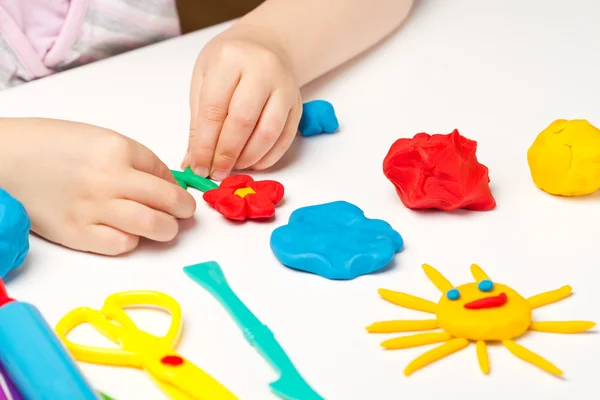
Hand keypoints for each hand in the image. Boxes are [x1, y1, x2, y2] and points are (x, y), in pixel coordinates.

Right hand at [0, 118, 195, 254]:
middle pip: (167, 201)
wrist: (2, 160)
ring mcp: (94, 208)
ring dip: (167, 229)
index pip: (165, 173)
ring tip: (165, 228)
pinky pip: (121, 244)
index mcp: (117, 148)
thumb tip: (164, 183)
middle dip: (183, 210)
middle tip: (183, 214)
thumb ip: (131, 160)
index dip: (177, 187)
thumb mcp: (96, 138)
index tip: (180, 195)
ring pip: (152, 226)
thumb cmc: (48, 145)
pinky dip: (132, 241)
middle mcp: (110, 178)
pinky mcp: (77, 233)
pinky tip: (129, 234)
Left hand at [183, 24, 302, 180]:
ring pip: (268, 132)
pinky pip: (285, 138)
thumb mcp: (204, 79)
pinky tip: (252, 163)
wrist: (265, 45)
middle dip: (226, 154)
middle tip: (215, 173)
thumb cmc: (229, 63)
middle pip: (243, 121)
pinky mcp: (298, 104)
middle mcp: (262, 70)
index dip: (205, 144)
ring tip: (232, 167)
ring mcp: (285, 87)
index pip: (215, 109)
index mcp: (230, 59)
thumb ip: (198, 121)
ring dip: (248, 158)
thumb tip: (193, 161)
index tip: (197, 166)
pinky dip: (268, 157)